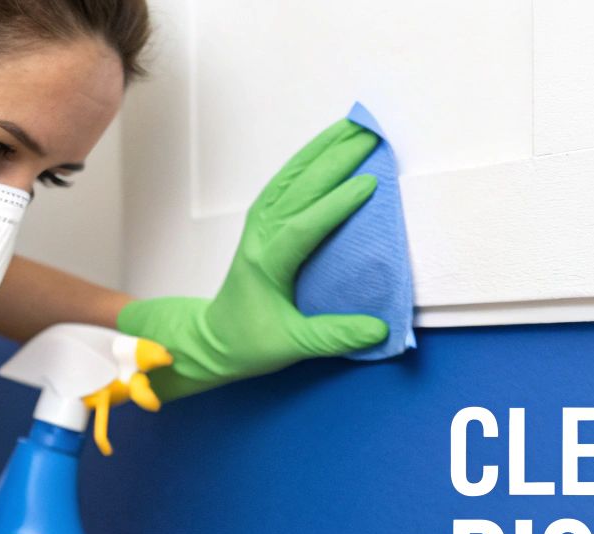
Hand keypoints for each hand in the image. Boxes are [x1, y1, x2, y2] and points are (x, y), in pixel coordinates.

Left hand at [118, 119, 389, 399]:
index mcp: (266, 264)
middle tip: (371, 135)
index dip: (335, 205)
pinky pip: (285, 182)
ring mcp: (259, 225)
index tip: (370, 184)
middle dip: (335, 159)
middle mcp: (260, 236)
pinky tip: (328, 144)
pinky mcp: (262, 222)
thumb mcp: (291, 347)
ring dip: (322, 150)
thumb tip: (379, 329)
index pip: (303, 227)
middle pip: (297, 189)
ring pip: (290, 177)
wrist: (214, 338)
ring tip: (354, 126)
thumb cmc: (250, 343)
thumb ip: (334, 337)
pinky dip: (308, 160)